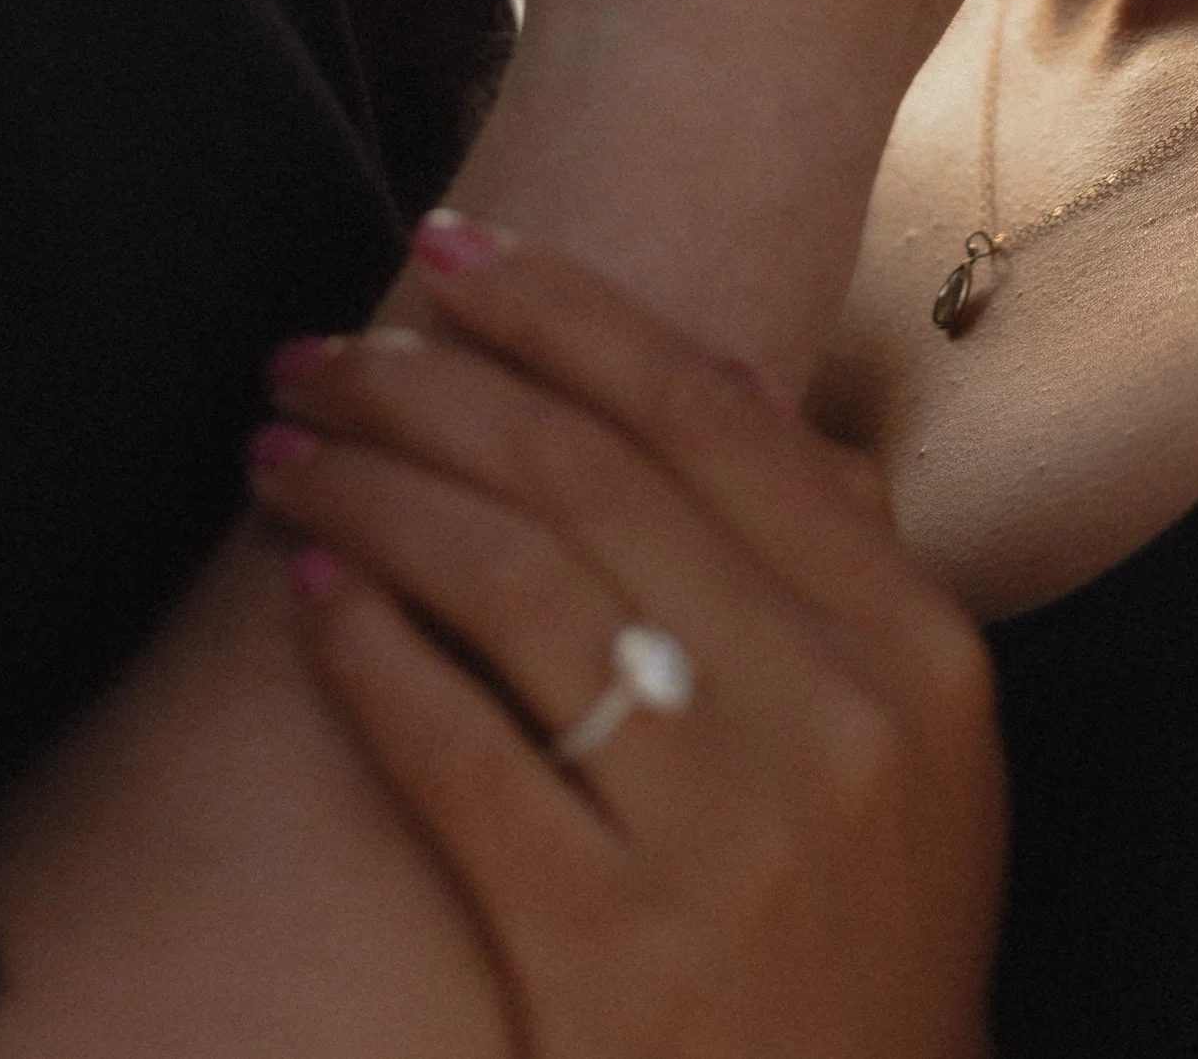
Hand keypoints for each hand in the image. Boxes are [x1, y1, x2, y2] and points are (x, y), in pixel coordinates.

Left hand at [249, 225, 1001, 1058]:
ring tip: (282, 450)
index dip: (565, 306)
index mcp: (911, 640)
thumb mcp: (915, 737)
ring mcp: (725, 836)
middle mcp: (832, 715)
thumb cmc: (863, 935)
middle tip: (319, 348)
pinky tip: (309, 591)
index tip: (449, 246)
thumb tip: (730, 368)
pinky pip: (459, 750)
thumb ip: (838, 550)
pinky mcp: (607, 950)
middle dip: (431, 383)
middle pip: (590, 474)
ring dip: (374, 490)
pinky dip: (372, 651)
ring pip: (512, 582)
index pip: (711, 409)